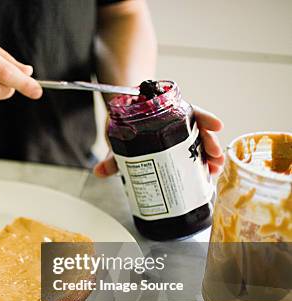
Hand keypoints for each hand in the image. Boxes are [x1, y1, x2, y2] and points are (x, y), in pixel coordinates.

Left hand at [94, 106, 224, 176]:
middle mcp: (175, 121)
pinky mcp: (176, 147)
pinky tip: (209, 173)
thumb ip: (112, 156)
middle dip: (209, 142)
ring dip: (209, 154)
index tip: (217, 126)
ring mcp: (178, 135)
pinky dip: (201, 162)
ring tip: (215, 167)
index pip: (189, 111)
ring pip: (198, 142)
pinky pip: (191, 153)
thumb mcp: (118, 138)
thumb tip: (100, 172)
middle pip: (198, 128)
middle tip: (215, 156)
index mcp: (165, 112)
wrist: (121, 120)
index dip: (204, 118)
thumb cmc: (123, 123)